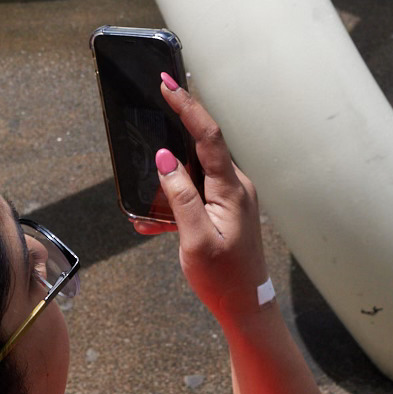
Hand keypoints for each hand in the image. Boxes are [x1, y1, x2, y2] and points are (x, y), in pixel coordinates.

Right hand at [137, 79, 268, 329]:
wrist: (247, 309)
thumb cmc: (223, 279)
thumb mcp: (195, 240)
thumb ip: (180, 197)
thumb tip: (164, 160)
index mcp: (231, 189)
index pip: (208, 136)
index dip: (187, 107)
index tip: (167, 84)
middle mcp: (235, 186)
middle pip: (201, 145)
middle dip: (172, 132)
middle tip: (151, 109)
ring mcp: (232, 197)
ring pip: (195, 171)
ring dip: (168, 179)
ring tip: (145, 208)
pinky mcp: (225, 209)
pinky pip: (196, 192)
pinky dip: (174, 200)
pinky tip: (154, 224)